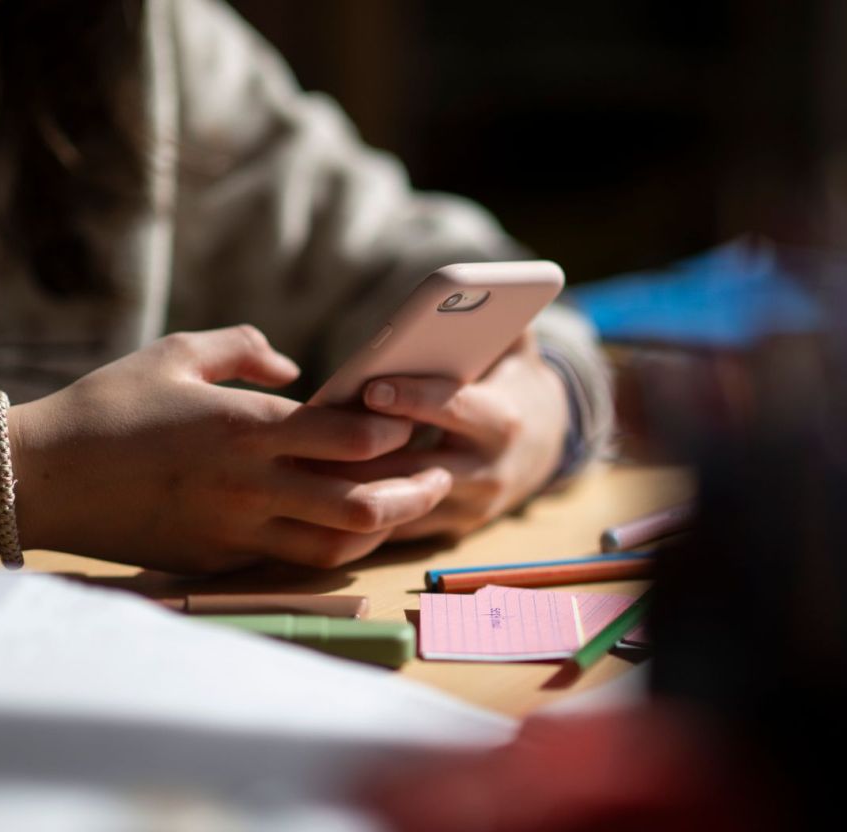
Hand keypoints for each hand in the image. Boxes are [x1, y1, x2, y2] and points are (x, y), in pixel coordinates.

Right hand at [0, 326, 452, 572]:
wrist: (39, 478)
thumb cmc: (108, 406)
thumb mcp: (176, 353)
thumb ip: (245, 349)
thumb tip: (297, 368)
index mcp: (245, 427)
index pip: (352, 439)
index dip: (395, 434)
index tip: (411, 421)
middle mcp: (250, 484)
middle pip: (362, 504)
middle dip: (413, 491)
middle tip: (437, 476)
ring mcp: (236, 529)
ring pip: (338, 545)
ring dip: (382, 528)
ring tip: (404, 507)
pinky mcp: (221, 559)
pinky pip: (296, 559)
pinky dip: (332, 545)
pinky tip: (348, 527)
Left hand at [325, 333, 570, 539]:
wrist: (544, 449)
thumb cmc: (514, 385)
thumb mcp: (518, 350)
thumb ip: (502, 319)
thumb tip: (479, 286)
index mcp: (504, 422)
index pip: (455, 409)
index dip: (414, 398)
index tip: (371, 388)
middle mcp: (490, 471)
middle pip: (417, 464)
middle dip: (365, 453)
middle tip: (312, 438)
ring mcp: (469, 507)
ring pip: (401, 504)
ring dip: (352, 487)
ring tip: (302, 466)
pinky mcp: (450, 531)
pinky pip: (398, 529)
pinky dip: (359, 514)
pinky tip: (317, 494)